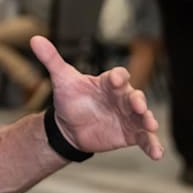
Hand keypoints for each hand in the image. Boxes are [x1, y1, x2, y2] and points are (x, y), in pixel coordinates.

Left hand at [30, 35, 164, 160]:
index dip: (117, 77)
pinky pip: (144, 139)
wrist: (69, 126)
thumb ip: (51, 59)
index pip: (118, 76)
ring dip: (148, 120)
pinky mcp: (130, 134)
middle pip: (134, 95)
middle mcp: (121, 98)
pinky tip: (157, 153)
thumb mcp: (61, 79)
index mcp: (107, 83)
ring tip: (150, 125)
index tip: (114, 79)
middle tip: (137, 104)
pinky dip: (152, 145)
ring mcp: (128, 116)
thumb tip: (36, 39)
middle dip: (138, 100)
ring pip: (143, 116)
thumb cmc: (70, 99)